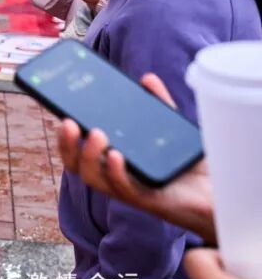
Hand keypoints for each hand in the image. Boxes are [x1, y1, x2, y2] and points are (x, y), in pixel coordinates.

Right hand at [56, 74, 215, 242]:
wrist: (219, 192)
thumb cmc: (190, 164)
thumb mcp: (172, 127)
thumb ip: (159, 104)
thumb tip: (147, 78)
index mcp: (113, 156)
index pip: (78, 146)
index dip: (64, 132)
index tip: (59, 109)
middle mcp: (113, 173)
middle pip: (75, 162)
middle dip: (66, 143)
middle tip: (67, 121)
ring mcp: (127, 187)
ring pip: (91, 177)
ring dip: (88, 155)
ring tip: (96, 133)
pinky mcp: (144, 200)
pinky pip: (122, 189)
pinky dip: (115, 172)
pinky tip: (117, 156)